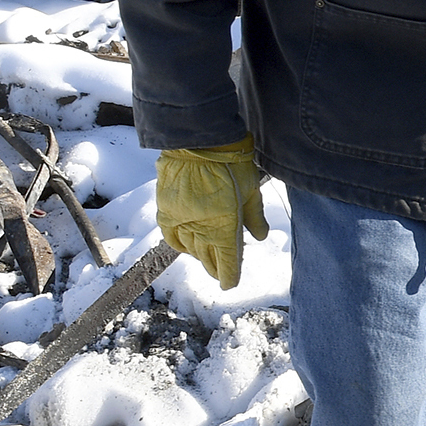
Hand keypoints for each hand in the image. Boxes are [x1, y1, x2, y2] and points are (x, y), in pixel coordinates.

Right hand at [155, 137, 268, 287]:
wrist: (198, 140)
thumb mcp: (252, 189)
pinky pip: (171, 235)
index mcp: (224, 224)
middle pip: (207, 256)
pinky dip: (179, 244)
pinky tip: (187, 246)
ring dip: (198, 256)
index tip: (229, 284)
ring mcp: (180, 219)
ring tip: (206, 259)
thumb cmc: (233, 162)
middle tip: (219, 273)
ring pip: (190, 248)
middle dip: (215, 267)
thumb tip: (259, 237)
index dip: (228, 275)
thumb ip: (255, 216)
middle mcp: (200, 227)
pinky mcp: (165, 209)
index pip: (226, 260)